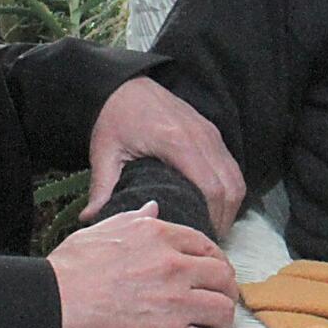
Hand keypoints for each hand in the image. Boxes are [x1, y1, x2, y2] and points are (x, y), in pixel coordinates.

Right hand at [51, 201, 238, 327]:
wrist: (51, 305)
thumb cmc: (70, 269)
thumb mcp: (104, 230)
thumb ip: (135, 219)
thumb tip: (153, 207)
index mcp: (160, 236)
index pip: (205, 246)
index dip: (216, 262)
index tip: (216, 274)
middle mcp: (173, 264)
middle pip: (222, 276)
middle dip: (227, 291)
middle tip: (223, 302)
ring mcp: (174, 299)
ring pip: (222, 310)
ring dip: (224, 322)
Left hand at [82, 76, 244, 235]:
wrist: (126, 85)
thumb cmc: (115, 118)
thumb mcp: (104, 152)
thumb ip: (102, 188)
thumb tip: (92, 220)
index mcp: (177, 142)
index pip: (211, 186)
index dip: (213, 217)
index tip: (202, 240)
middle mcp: (201, 136)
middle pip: (230, 184)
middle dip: (226, 217)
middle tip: (208, 242)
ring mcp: (210, 133)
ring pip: (236, 175)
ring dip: (231, 204)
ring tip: (213, 228)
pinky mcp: (212, 132)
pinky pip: (231, 165)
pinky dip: (229, 188)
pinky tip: (214, 205)